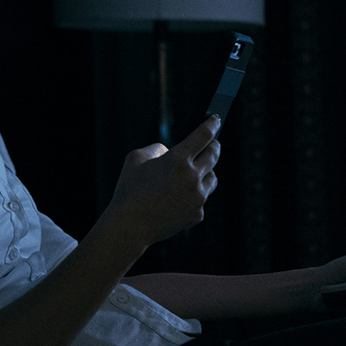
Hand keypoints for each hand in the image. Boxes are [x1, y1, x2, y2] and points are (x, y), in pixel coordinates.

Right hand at [106, 116, 221, 247]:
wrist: (130, 225)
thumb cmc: (129, 191)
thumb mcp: (135, 159)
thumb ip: (156, 149)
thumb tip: (168, 153)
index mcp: (178, 160)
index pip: (203, 135)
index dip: (212, 125)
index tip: (216, 120)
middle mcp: (192, 177)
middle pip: (214, 155)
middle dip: (214, 146)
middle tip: (213, 144)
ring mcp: (197, 198)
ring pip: (212, 179)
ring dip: (206, 173)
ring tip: (194, 174)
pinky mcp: (197, 214)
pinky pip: (201, 200)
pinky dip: (194, 196)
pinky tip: (178, 200)